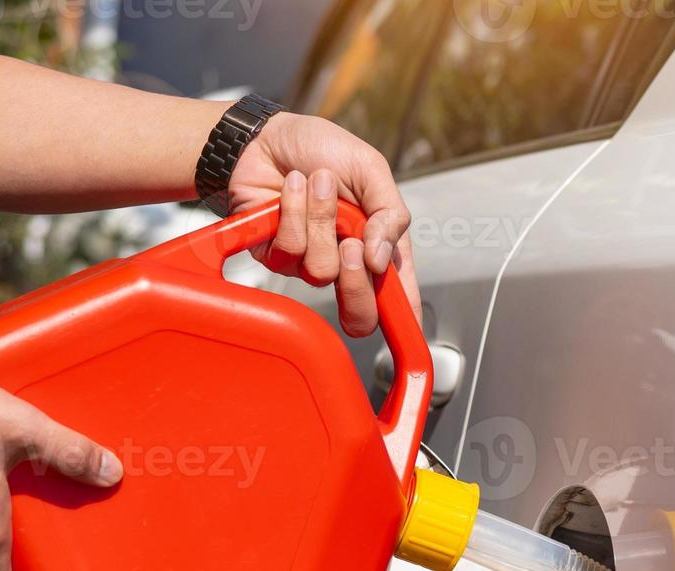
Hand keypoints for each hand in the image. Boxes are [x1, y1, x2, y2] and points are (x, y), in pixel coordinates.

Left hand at [228, 112, 420, 336]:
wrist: (266, 137)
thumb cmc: (320, 149)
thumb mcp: (370, 169)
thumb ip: (390, 213)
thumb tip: (381, 260)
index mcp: (377, 244)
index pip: (393, 295)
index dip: (403, 319)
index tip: (409, 328)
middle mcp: (345, 260)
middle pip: (359, 311)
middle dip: (356, 279)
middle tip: (353, 241)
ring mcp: (309, 261)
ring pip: (321, 271)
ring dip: (320, 219)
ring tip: (317, 183)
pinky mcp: (275, 256)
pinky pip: (288, 252)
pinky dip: (292, 212)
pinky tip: (291, 188)